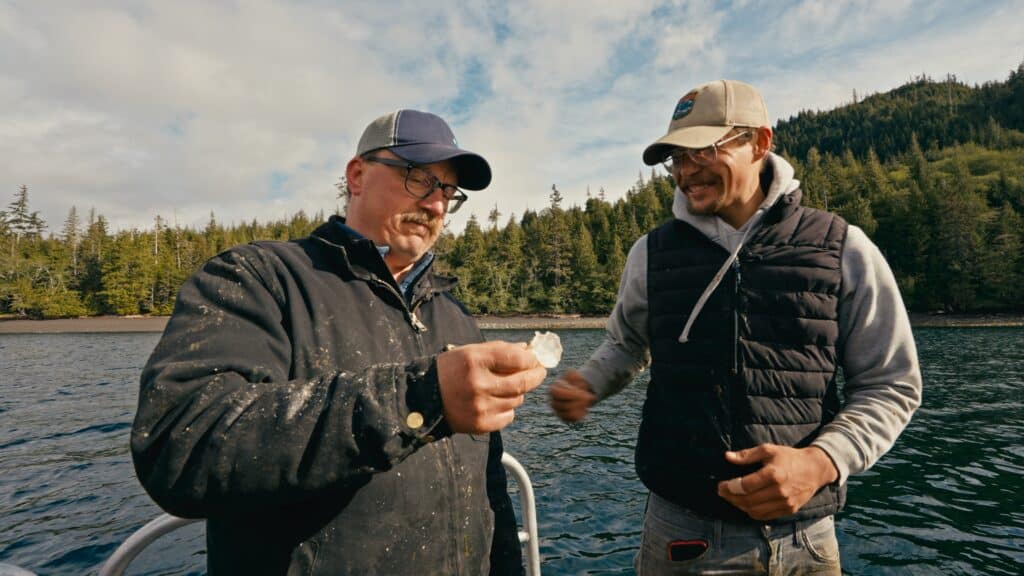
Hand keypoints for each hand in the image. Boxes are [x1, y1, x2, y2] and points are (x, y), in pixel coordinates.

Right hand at [436, 341, 545, 433]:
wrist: (424, 399)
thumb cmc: (450, 371)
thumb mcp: (470, 353)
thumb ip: (499, 350)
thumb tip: (527, 350)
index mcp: (474, 360)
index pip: (515, 358)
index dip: (530, 359)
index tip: (535, 359)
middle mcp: (478, 384)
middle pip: (521, 382)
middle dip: (535, 376)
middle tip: (540, 372)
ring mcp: (480, 406)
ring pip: (516, 399)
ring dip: (518, 392)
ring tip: (508, 387)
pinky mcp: (480, 424)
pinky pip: (508, 416)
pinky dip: (507, 409)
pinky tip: (497, 403)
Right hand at [549, 370, 595, 422]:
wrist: (579, 391)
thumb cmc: (577, 382)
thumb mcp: (576, 376)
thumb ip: (574, 375)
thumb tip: (572, 373)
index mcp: (553, 389)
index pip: (558, 393)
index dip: (571, 394)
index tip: (584, 392)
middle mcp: (553, 401)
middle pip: (563, 405)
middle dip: (579, 402)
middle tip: (590, 397)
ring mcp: (557, 410)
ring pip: (567, 414)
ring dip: (580, 408)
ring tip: (588, 403)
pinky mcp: (563, 417)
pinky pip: (570, 420)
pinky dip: (579, 415)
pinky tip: (585, 410)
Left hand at [716, 444, 838, 520]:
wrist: (814, 469)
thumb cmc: (789, 457)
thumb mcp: (768, 450)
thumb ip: (747, 455)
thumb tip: (727, 457)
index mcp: (774, 474)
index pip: (745, 486)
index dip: (730, 487)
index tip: (720, 485)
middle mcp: (780, 491)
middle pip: (748, 500)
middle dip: (731, 497)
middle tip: (722, 492)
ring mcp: (785, 502)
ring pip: (755, 510)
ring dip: (739, 506)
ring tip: (732, 498)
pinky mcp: (789, 510)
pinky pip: (765, 516)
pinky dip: (752, 512)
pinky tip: (745, 504)